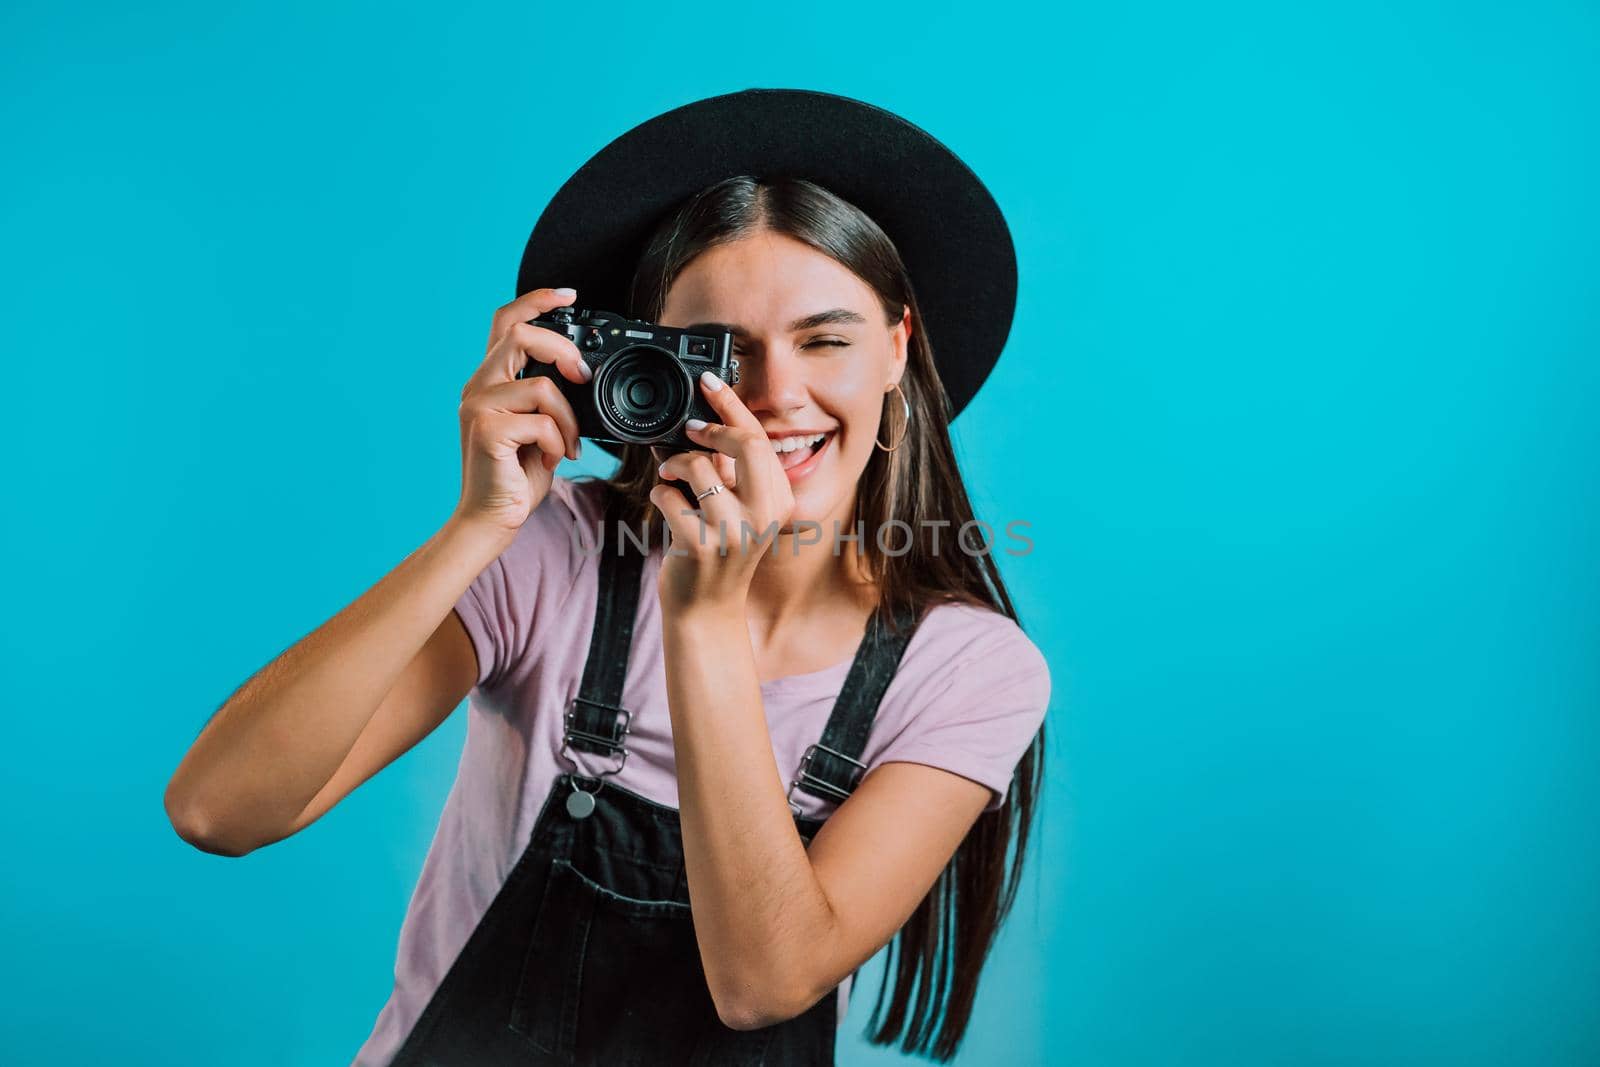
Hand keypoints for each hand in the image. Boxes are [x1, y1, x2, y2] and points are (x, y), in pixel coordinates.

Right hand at [452, 287, 592, 534]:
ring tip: (567, 445)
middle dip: (563, 350)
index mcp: (490, 381)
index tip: (569, 294)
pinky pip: (540, 421)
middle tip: (583, 376)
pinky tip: (551, 459)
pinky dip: (558, 442)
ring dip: (567, 419)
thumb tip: (580, 377)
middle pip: (520, 335)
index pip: (506, 321)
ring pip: (541, 386)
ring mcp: (477, 407)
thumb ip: (548, 398)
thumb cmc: (517, 476)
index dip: (537, 300)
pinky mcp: (486, 430)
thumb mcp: (539, 428)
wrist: (492, 519)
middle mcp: (478, 387)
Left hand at [650, 372, 794, 614]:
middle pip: (746, 444)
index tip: (710, 380)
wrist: (706, 608)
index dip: (732, 404)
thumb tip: (702, 419)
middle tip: (690, 432)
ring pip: (699, 467)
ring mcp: (734, 532)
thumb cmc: (717, 550)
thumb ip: (731, 470)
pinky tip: (668, 507)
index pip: (760, 440)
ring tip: (671, 476)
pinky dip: (660, 494)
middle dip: (711, 428)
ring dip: (674, 465)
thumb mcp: (738, 508)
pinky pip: (668, 496)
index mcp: (780, 501)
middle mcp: (764, 515)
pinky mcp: (700, 546)